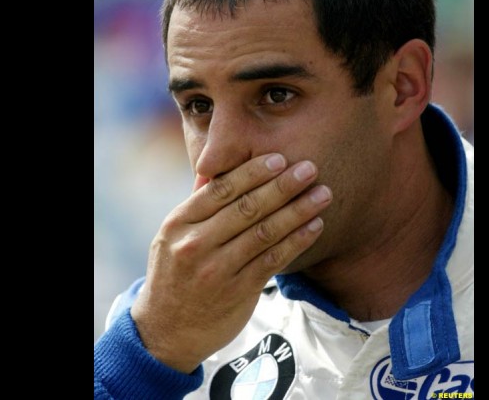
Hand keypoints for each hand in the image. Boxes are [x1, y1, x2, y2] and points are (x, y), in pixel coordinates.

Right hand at [130, 153, 330, 372]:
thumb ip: (198, 204)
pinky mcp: (238, 292)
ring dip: (298, 211)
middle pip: (247, 208)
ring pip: (265, 233)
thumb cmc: (175, 274)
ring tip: (323, 194)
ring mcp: (217, 270)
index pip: (221, 189)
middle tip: (310, 168)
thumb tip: (220, 164)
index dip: (253, 171)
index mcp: (179, 223)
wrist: (165, 331)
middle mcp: (196, 244)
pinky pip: (273, 260)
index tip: (280, 158)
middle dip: (282, 186)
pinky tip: (315, 226)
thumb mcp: (171, 236)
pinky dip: (297, 241)